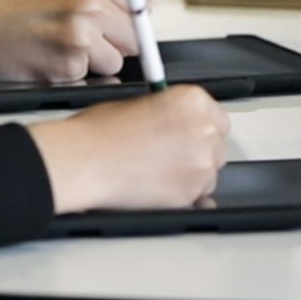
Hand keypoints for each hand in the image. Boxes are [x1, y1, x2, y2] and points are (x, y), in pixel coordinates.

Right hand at [0, 0, 138, 81]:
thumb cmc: (6, 3)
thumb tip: (131, 18)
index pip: (140, 5)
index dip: (125, 19)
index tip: (113, 25)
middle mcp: (91, 3)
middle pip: (134, 36)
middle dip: (114, 43)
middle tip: (82, 41)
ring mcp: (82, 36)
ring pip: (114, 61)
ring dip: (93, 63)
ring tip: (59, 49)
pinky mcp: (69, 67)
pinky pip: (88, 78)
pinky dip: (70, 76)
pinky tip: (46, 60)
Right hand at [27, 86, 229, 212]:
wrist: (83, 161)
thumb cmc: (99, 132)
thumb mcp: (139, 103)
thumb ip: (169, 111)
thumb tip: (177, 122)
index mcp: (192, 101)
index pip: (217, 117)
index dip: (199, 127)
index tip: (188, 133)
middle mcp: (203, 131)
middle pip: (216, 145)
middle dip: (196, 151)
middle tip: (169, 154)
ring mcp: (200, 165)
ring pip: (209, 173)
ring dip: (191, 174)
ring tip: (158, 171)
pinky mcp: (190, 194)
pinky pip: (198, 198)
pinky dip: (184, 195)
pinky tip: (159, 186)